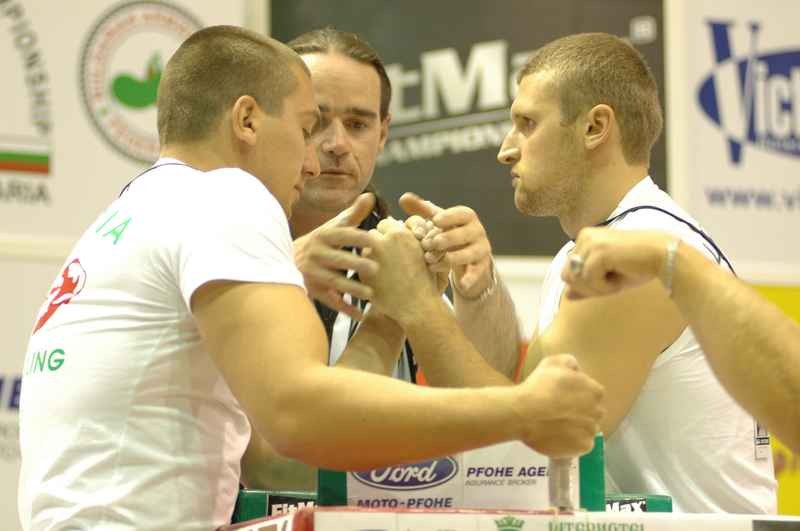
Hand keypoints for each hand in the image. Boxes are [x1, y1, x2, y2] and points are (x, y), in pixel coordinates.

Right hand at [293, 193, 380, 319]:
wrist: (287, 261)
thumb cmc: (320, 242)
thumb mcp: (332, 227)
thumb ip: (352, 215)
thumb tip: (370, 196)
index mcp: (323, 236)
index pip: (341, 234)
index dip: (358, 236)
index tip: (376, 239)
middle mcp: (315, 254)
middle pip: (338, 259)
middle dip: (356, 263)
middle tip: (376, 269)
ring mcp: (312, 273)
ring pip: (333, 281)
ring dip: (352, 289)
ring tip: (371, 295)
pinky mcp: (312, 290)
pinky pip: (329, 300)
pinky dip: (344, 308)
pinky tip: (361, 315)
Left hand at [360, 217, 440, 325]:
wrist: (417, 305)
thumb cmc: (424, 278)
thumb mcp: (421, 250)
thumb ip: (406, 234)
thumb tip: (392, 222)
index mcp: (399, 234)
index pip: (386, 223)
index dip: (390, 233)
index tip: (395, 243)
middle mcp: (382, 243)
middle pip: (372, 234)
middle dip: (378, 242)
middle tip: (388, 256)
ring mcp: (370, 260)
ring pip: (364, 250)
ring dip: (370, 255)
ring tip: (384, 269)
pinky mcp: (362, 274)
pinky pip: (360, 266)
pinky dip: (366, 270)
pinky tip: (379, 279)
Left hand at [400, 192, 492, 297]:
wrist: (468, 255)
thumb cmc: (449, 232)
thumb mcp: (438, 221)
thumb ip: (422, 209)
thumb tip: (403, 198)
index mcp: (467, 217)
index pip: (462, 214)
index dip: (449, 217)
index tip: (435, 221)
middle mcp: (477, 232)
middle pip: (465, 234)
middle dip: (447, 239)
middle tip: (430, 244)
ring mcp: (481, 249)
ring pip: (470, 253)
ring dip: (451, 258)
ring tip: (432, 262)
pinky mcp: (482, 266)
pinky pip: (477, 272)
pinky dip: (470, 278)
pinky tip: (461, 284)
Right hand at [516, 354, 604, 457]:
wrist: (524, 414)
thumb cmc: (539, 386)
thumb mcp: (553, 362)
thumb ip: (570, 362)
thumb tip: (576, 370)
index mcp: (595, 391)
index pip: (593, 393)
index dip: (577, 394)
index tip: (563, 397)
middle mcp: (598, 411)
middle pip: (592, 412)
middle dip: (580, 411)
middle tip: (559, 411)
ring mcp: (591, 431)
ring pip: (587, 429)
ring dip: (576, 427)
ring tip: (556, 425)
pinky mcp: (583, 447)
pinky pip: (581, 444)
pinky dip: (572, 442)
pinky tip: (558, 436)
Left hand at [562, 228, 671, 299]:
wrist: (665, 256)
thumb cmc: (639, 266)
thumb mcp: (608, 279)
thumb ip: (587, 285)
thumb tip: (566, 295)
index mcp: (584, 238)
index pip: (568, 271)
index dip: (587, 285)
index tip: (609, 280)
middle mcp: (584, 236)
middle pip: (567, 276)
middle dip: (588, 288)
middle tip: (612, 284)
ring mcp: (590, 242)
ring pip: (576, 280)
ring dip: (597, 288)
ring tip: (617, 279)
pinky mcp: (599, 252)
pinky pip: (589, 280)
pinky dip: (605, 287)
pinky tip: (621, 278)